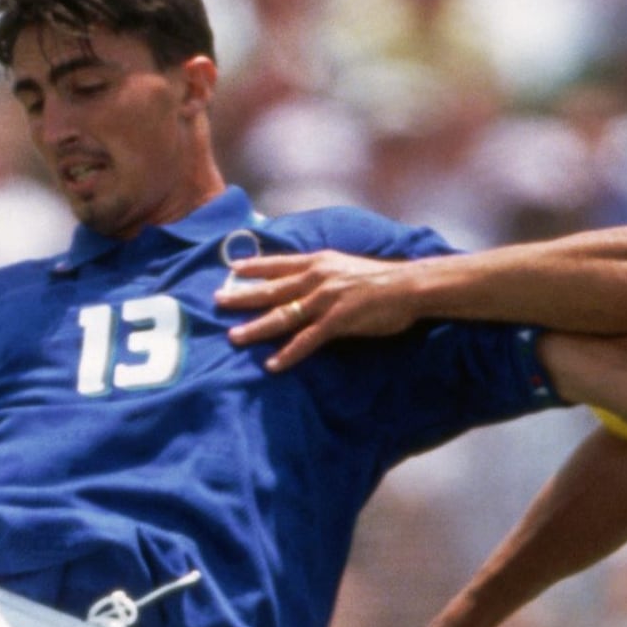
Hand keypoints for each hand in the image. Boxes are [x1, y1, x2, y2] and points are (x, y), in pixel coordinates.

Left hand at [215, 251, 416, 371]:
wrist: (409, 285)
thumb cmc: (381, 279)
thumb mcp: (345, 266)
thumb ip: (322, 273)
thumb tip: (303, 280)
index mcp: (319, 262)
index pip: (279, 264)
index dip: (254, 266)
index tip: (232, 270)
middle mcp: (317, 278)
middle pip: (272, 289)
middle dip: (243, 296)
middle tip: (217, 301)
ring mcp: (327, 299)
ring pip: (284, 315)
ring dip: (257, 327)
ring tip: (235, 337)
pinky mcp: (339, 320)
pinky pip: (308, 340)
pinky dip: (289, 353)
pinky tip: (273, 364)